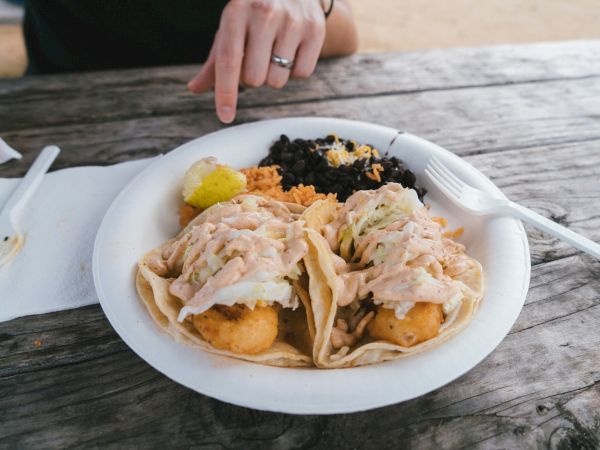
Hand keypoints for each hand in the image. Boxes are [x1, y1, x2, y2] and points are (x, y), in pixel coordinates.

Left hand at [187, 0, 325, 123]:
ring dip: (274, 76)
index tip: (225, 116)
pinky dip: (295, 71)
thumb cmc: (255, 13)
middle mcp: (264, 12)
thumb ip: (215, 61)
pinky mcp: (315, 29)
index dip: (226, 92)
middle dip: (252, 79)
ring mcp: (292, 20)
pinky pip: (302, 74)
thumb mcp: (231, 28)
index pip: (228, 61)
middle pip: (254, 78)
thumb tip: (194, 88)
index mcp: (236, 11)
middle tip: (257, 59)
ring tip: (275, 53)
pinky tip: (292, 51)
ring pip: (277, 80)